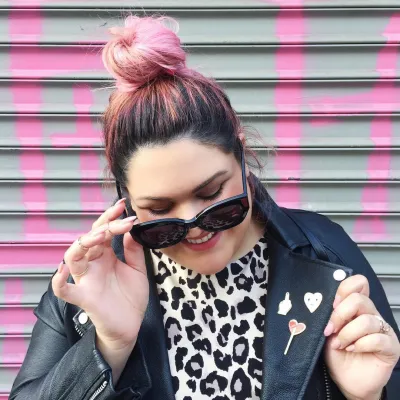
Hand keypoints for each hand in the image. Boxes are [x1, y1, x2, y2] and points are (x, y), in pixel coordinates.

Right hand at [52, 198, 148, 348]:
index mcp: (105, 255)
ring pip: (73, 257)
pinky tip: (63, 270)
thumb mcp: (137, 269)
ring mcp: (86, 279)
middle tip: (121, 218)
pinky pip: (64, 290)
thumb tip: (131, 229)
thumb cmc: (130, 297)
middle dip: (104, 225)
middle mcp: (93, 264)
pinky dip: (59, 281)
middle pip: (89, 238)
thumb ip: (134, 251)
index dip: (111, 217)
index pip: (103, 231)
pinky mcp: (84, 298)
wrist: (130, 325)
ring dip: (84, 243)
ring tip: (100, 235)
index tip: (123, 205)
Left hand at [324, 275, 399, 399]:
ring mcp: (383, 329)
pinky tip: (352, 350)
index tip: (331, 305)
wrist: (346, 380)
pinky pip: (378, 339)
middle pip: (359, 299)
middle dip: (340, 314)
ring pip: (366, 320)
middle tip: (330, 329)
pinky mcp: (391, 346)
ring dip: (347, 333)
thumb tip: (326, 303)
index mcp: (356, 306)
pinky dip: (360, 344)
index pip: (358, 283)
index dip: (343, 290)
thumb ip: (329, 315)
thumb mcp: (326, 331)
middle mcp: (371, 314)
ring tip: (339, 344)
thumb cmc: (336, 354)